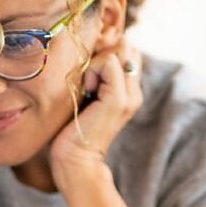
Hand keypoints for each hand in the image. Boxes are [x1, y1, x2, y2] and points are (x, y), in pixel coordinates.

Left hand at [48, 40, 143, 186]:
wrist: (75, 160)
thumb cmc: (71, 129)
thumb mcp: (84, 94)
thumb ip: (93, 74)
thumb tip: (91, 48)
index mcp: (128, 90)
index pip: (126, 50)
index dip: (105, 52)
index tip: (88, 75)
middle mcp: (134, 91)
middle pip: (126, 46)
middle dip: (102, 53)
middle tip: (86, 80)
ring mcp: (130, 95)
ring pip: (118, 50)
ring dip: (95, 62)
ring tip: (85, 88)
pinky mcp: (119, 99)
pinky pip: (108, 62)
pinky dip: (92, 70)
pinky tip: (85, 90)